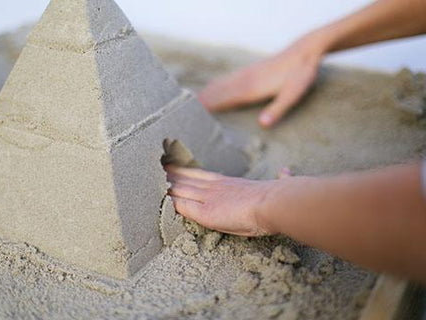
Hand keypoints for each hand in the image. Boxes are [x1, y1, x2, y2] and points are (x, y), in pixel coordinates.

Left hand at [165, 165, 291, 236]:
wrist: (275, 202)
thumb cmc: (280, 196)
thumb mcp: (278, 185)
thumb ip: (280, 179)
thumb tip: (288, 171)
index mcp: (229, 183)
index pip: (201, 174)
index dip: (186, 169)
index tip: (174, 163)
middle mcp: (215, 187)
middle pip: (185, 178)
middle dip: (169, 173)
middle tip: (153, 166)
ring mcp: (209, 198)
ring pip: (180, 189)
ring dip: (164, 185)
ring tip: (149, 179)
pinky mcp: (205, 212)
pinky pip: (182, 206)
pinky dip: (170, 202)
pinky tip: (158, 200)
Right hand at [198, 34, 324, 126]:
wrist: (304, 52)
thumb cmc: (299, 75)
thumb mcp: (292, 95)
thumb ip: (277, 110)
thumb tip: (262, 125)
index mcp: (250, 89)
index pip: (223, 99)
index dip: (207, 107)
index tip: (191, 115)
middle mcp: (244, 80)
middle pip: (217, 92)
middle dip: (200, 102)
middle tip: (181, 112)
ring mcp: (246, 74)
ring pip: (219, 84)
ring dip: (205, 93)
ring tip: (190, 102)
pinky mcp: (250, 71)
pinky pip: (226, 79)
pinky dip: (215, 85)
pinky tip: (212, 87)